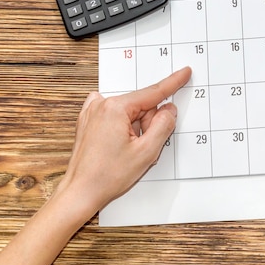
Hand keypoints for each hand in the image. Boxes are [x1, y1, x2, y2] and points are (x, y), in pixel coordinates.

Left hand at [59, 67, 191, 213]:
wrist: (80, 192)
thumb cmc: (106, 176)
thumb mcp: (146, 152)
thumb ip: (163, 126)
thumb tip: (169, 110)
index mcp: (115, 108)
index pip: (152, 92)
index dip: (173, 83)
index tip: (184, 72)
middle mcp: (101, 105)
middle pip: (142, 106)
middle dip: (148, 125)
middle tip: (141, 148)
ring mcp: (93, 112)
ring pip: (130, 112)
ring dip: (136, 129)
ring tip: (126, 151)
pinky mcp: (89, 120)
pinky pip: (117, 116)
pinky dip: (124, 127)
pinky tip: (119, 144)